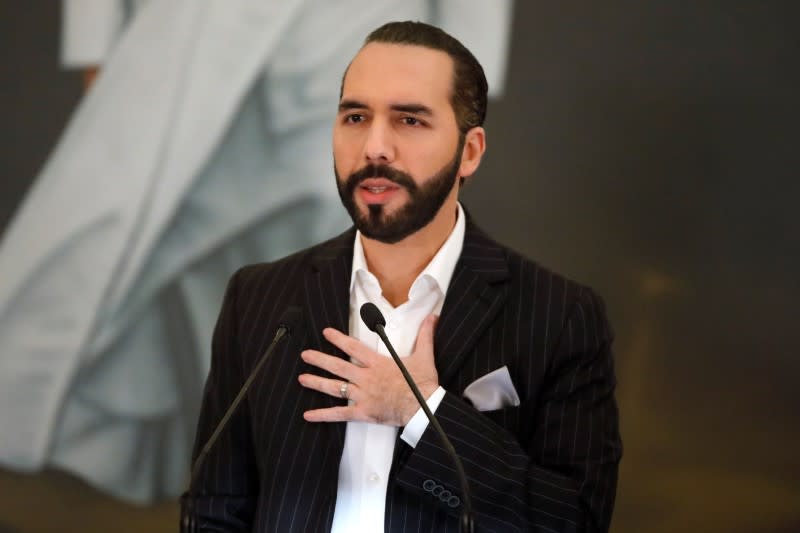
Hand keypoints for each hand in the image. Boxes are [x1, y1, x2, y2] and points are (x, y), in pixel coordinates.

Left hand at [298, 314, 438, 425]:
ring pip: (335, 388)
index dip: (339, 339)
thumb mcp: (425, 356)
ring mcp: (363, 396)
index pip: (354, 348)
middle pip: (339, 366)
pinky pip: (340, 414)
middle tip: (305, 355)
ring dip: (317, 382)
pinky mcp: (363, 412)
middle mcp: (367, 378)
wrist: (425, 407)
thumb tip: (432, 317)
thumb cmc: (423, 383)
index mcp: (378, 363)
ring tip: (302, 378)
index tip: (326, 333)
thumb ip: (425, 335)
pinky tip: (308, 415)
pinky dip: (323, 415)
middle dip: (320, 360)